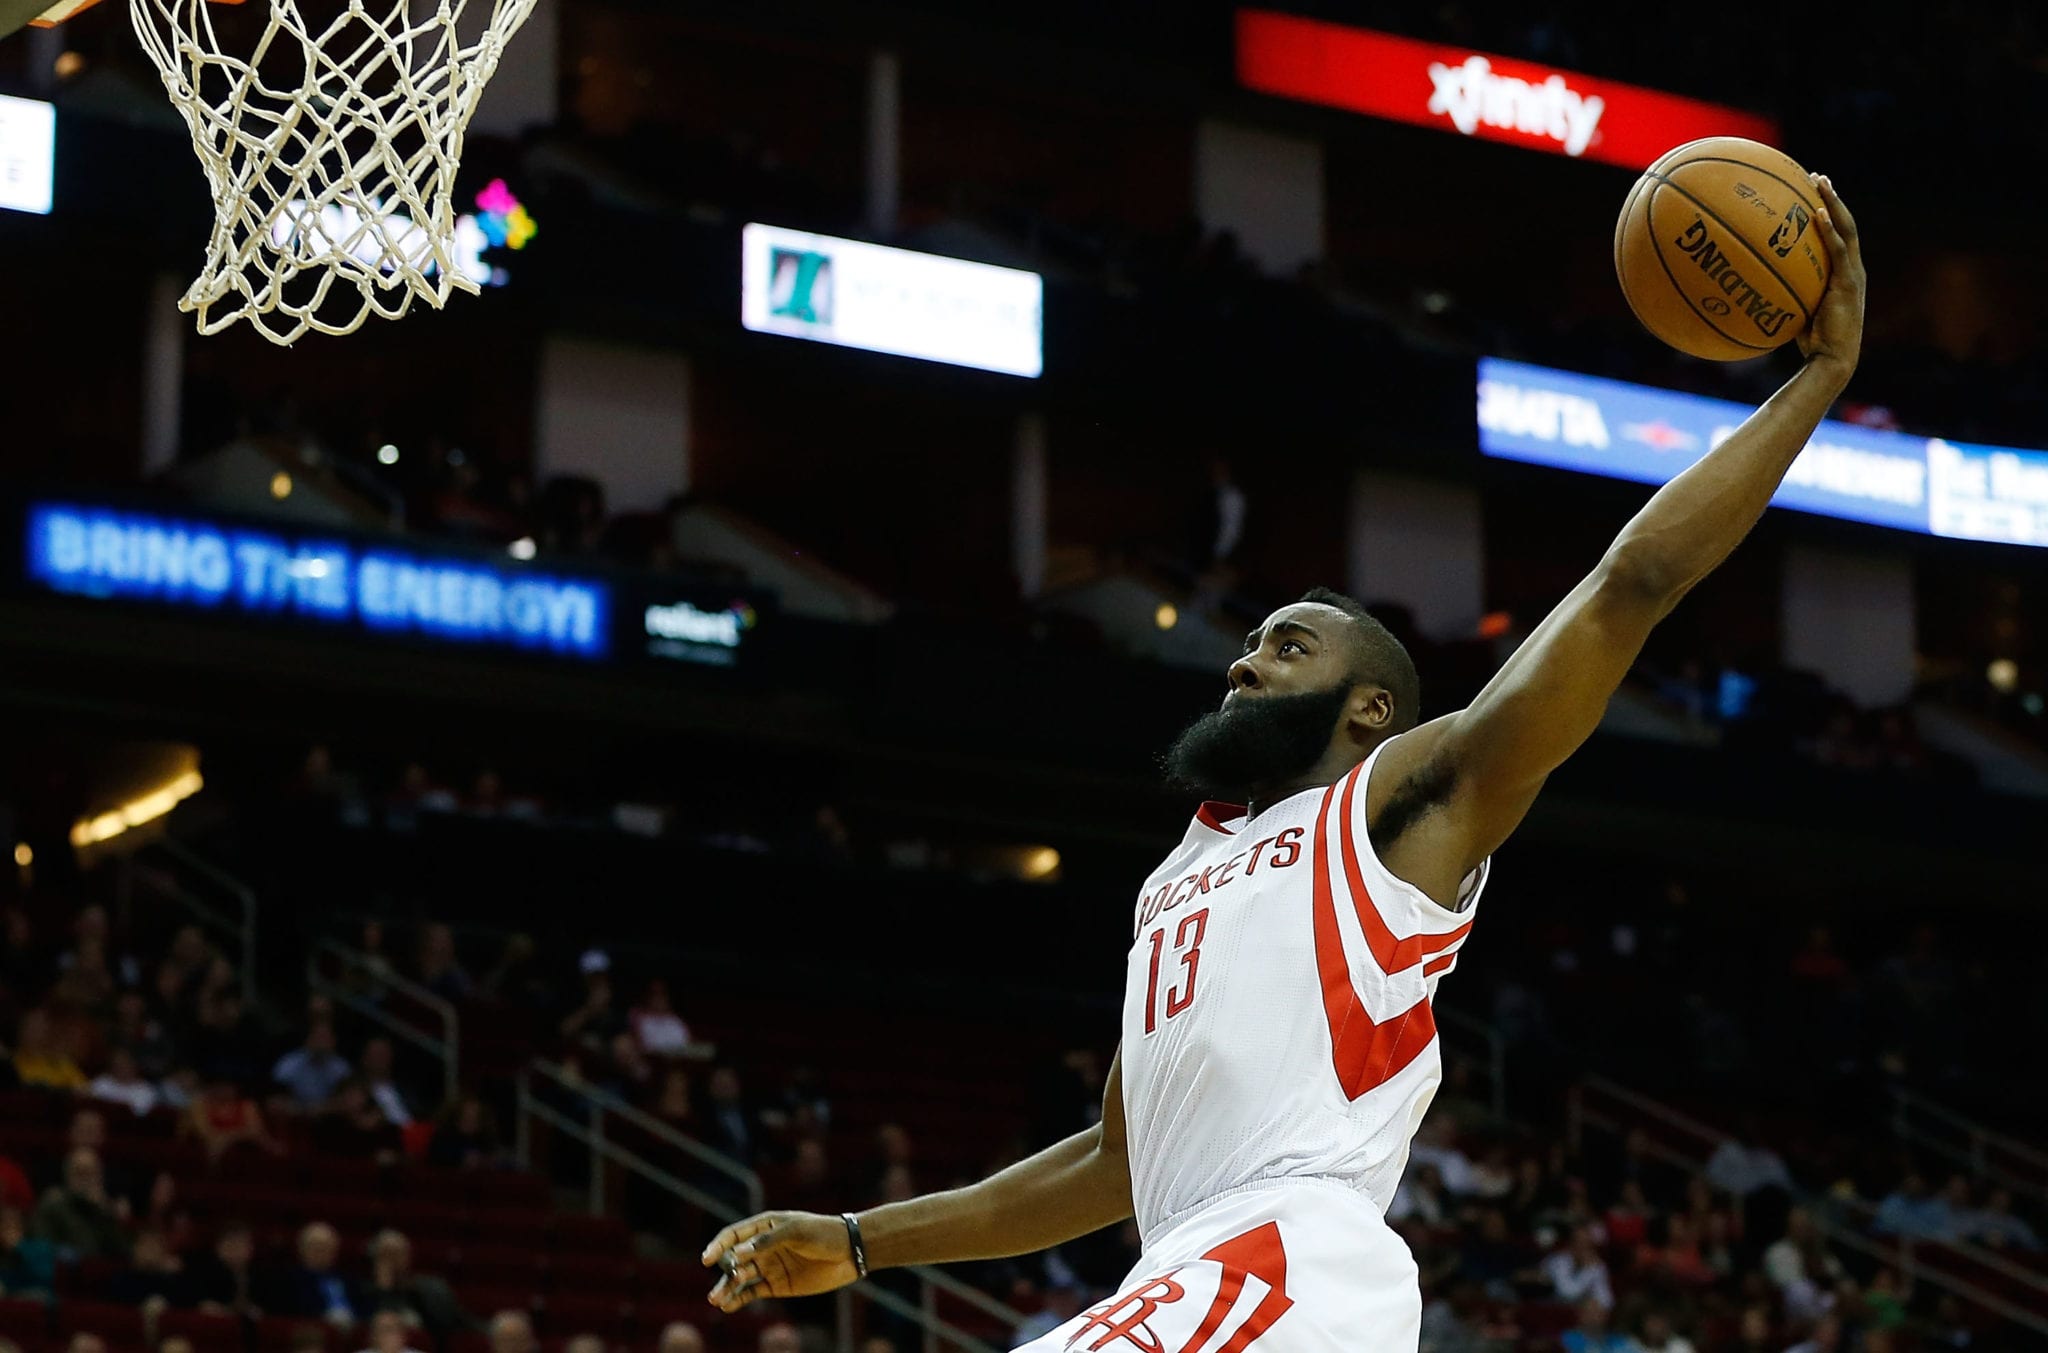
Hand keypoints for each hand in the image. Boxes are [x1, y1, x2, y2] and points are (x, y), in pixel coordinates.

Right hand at [701, 1211, 858, 1311]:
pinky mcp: (776, 1285)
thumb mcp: (797, 1232)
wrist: (850, 1252)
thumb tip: (739, 1252)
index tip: (706, 1259)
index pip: (734, 1235)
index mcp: (765, 1227)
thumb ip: (769, 1241)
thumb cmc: (823, 1233)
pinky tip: (727, 1306)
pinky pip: (752, 1292)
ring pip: (739, 1278)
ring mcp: (768, 1267)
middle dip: (723, 1272)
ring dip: (726, 1288)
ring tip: (716, 1299)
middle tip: (718, 1287)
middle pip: (734, 1259)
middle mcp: (762, 1247)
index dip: (718, 1246)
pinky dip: (738, 1299)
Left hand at [1795, 173, 1864, 380]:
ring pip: (1846, 229)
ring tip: (1820, 182)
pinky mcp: (1848, 283)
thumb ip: (1784, 293)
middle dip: (1831, 198)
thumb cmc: (1810, 342)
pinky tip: (1817, 214)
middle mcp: (1852, 268)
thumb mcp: (1796, 311)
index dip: (1828, 212)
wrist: (1831, 360)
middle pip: (1845, 224)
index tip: (1812, 192)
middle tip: (1817, 176)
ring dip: (1832, 203)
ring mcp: (1853, 274)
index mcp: (1843, 273)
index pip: (1838, 235)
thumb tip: (1751, 285)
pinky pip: (1838, 250)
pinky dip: (1828, 230)